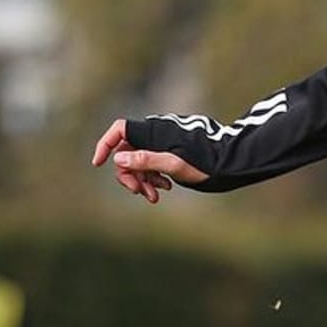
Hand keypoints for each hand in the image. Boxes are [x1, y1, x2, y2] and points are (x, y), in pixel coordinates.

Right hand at [91, 118, 207, 203]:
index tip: (98, 163)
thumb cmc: (204, 163)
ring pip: (139, 162)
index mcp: (155, 131)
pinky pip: (152, 165)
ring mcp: (163, 145)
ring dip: (142, 180)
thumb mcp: (174, 165)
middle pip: (127, 152)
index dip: (105, 144)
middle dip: (129, 174)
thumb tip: (119, 158)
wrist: (228, 164)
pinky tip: (165, 189)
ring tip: (154, 196)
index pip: (120, 130)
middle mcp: (157, 135)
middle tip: (139, 191)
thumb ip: (147, 160)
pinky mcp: (170, 154)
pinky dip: (153, 178)